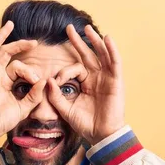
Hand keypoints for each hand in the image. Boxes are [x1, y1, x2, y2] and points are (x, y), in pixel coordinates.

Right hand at [0, 21, 46, 147]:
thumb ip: (34, 95)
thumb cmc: (1, 121)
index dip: (29, 70)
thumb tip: (45, 81)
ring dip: (0, 36)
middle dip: (18, 44)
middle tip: (33, 41)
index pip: (17, 67)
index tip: (36, 78)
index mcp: (5, 82)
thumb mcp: (23, 107)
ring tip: (10, 25)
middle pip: (5, 52)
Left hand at [47, 24, 125, 144]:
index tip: (55, 80)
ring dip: (95, 41)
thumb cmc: (86, 125)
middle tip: (68, 28)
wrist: (102, 136)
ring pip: (102, 55)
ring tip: (87, 28)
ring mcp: (107, 79)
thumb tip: (47, 81)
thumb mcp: (66, 110)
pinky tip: (107, 38)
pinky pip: (115, 63)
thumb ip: (55, 96)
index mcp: (86, 84)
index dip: (64, 72)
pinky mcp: (116, 82)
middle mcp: (97, 79)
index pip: (75, 68)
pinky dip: (112, 50)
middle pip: (88, 55)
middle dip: (79, 42)